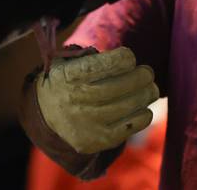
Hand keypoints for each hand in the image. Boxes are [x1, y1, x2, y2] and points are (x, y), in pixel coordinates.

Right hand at [35, 46, 159, 153]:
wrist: (45, 114)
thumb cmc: (67, 80)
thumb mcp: (68, 61)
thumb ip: (91, 55)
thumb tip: (125, 59)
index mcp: (68, 75)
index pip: (106, 64)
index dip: (124, 58)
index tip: (128, 57)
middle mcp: (76, 100)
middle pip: (121, 86)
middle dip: (142, 76)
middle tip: (147, 72)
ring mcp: (87, 123)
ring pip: (130, 105)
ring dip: (147, 93)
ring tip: (150, 87)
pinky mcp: (97, 140)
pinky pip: (131, 126)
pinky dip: (143, 114)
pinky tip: (142, 106)